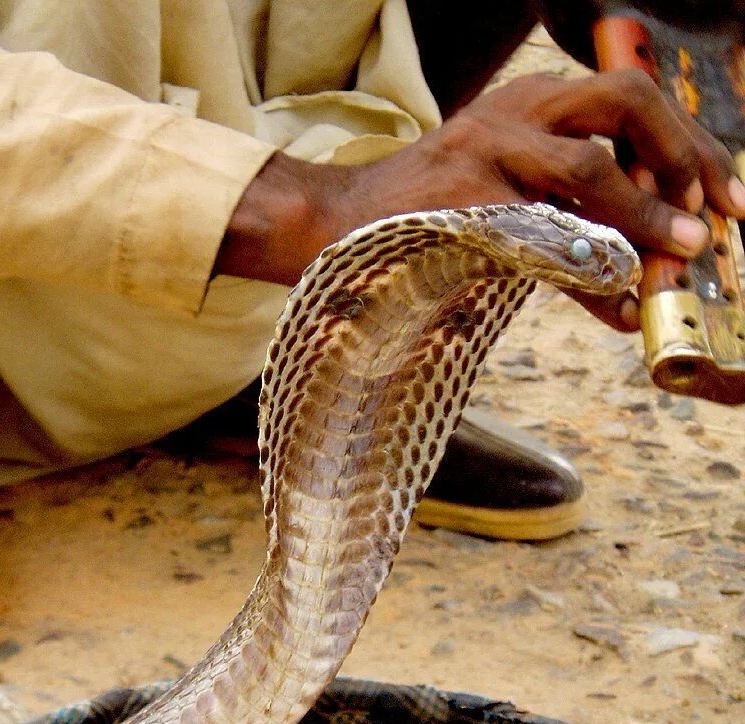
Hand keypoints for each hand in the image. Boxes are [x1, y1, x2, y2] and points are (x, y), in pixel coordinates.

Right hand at [216, 69, 744, 329]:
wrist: (339, 222)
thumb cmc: (429, 213)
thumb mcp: (505, 192)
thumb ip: (570, 215)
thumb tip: (639, 275)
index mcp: (529, 102)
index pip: (628, 96)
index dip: (686, 142)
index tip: (724, 193)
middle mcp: (512, 111)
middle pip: (622, 102)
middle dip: (680, 157)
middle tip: (711, 217)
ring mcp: (484, 151)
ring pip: (588, 167)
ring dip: (643, 216)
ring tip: (676, 258)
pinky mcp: (461, 202)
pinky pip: (541, 234)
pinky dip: (587, 273)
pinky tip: (613, 305)